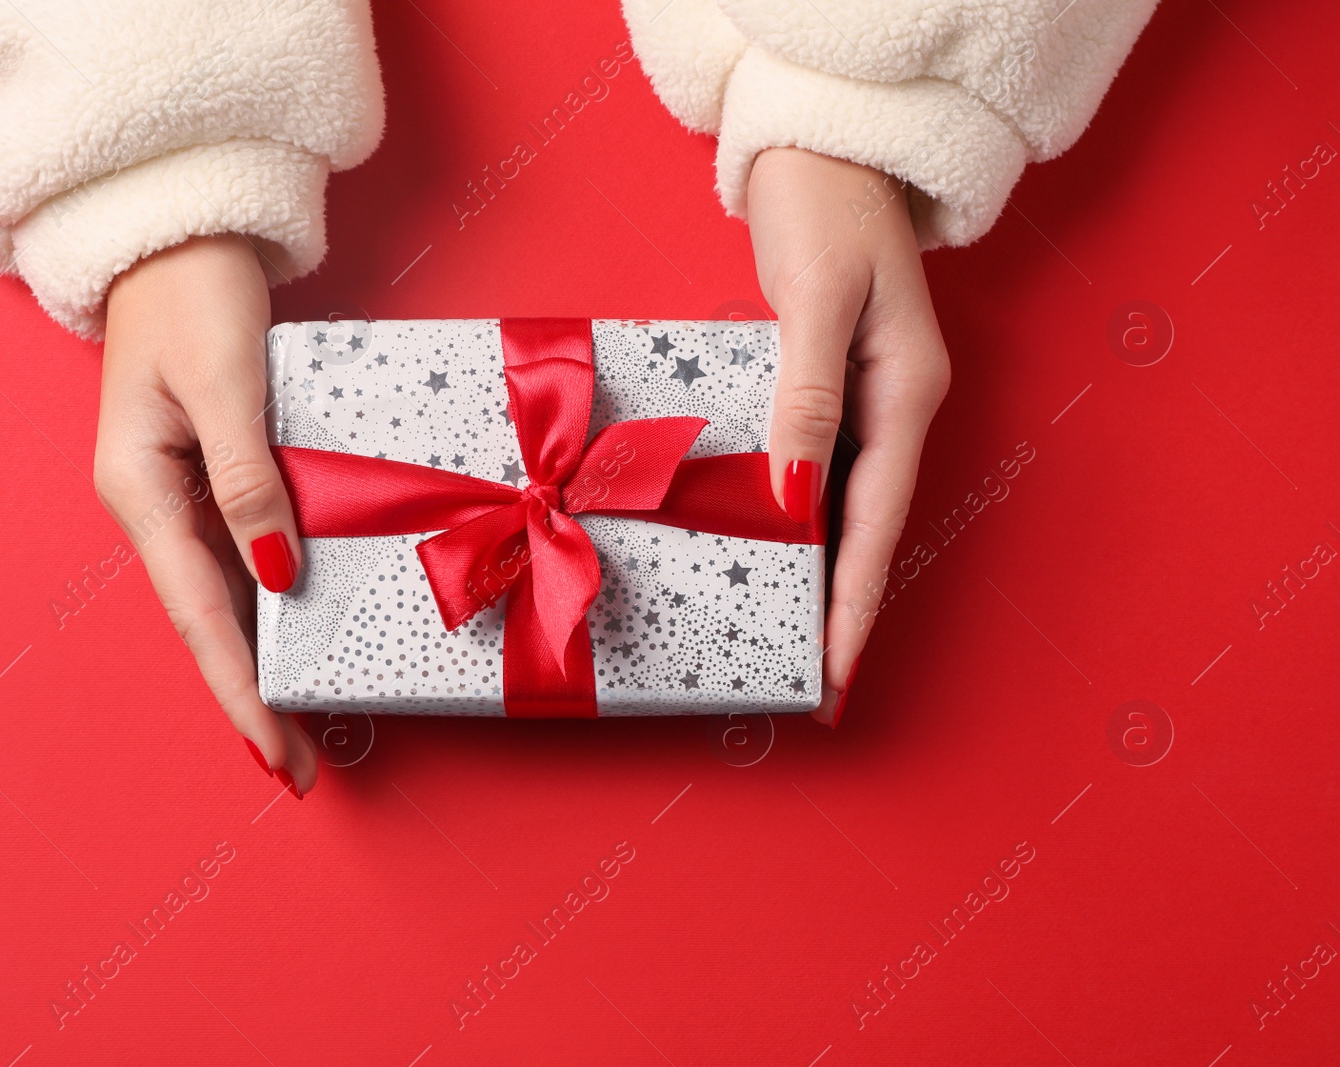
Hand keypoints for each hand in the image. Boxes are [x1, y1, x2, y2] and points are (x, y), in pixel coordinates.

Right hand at [96, 234, 316, 794]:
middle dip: (251, 695)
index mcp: (141, 491)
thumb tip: (276, 575)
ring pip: (223, 596)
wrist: (175, 233)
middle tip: (298, 767)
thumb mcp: (223, 383)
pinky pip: (238, 556)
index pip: (199, 614)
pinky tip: (295, 634)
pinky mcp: (207, 472)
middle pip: (209, 621)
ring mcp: (176, 492)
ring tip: (303, 722)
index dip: (238, 689)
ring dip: (260, 658)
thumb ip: (246, 478)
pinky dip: (268, 604)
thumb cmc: (195, 294)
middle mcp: (152, 505)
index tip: (274, 752)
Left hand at [748, 148, 951, 725]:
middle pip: (867, 528)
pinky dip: (802, 521)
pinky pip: (818, 472)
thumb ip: (808, 398)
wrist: (824, 151)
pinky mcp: (832, 385)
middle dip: (844, 609)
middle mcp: (895, 405)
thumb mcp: (818, 300)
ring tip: (799, 645)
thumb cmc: (824, 211)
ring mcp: (866, 398)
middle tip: (819, 689)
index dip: (855, 602)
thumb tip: (794, 497)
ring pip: (844, 508)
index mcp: (906, 392)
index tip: (837, 671)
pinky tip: (779, 557)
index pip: (875, 520)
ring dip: (823, 576)